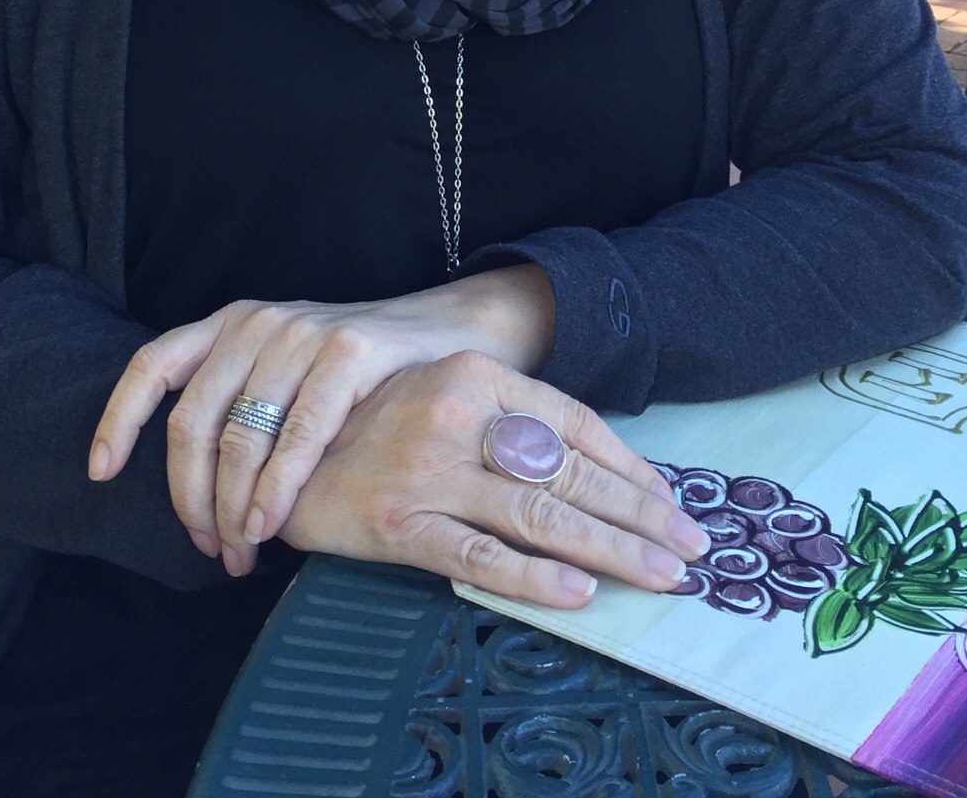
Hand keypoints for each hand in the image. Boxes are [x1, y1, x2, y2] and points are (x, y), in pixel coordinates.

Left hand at [88, 268, 555, 574]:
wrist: (451, 336)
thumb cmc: (361, 378)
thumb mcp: (286, 378)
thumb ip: (239, 411)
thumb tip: (192, 494)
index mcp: (230, 325)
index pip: (153, 365)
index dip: (118, 419)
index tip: (100, 474)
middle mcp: (257, 322)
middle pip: (192, 421)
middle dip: (189, 497)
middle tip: (208, 548)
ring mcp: (301, 331)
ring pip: (240, 435)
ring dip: (233, 507)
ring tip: (243, 551)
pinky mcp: (349, 349)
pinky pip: (298, 434)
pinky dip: (279, 487)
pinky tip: (276, 523)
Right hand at [279, 350, 707, 608]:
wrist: (275, 450)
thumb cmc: (372, 427)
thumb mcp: (443, 400)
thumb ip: (507, 425)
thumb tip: (592, 471)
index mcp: (472, 374)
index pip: (573, 423)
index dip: (630, 468)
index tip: (672, 505)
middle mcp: (454, 414)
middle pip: (567, 470)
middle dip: (638, 516)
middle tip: (691, 551)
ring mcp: (425, 469)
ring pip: (537, 512)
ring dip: (609, 549)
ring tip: (660, 575)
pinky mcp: (396, 521)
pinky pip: (478, 554)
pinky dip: (532, 575)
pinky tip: (577, 590)